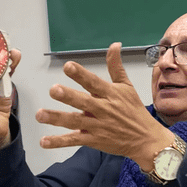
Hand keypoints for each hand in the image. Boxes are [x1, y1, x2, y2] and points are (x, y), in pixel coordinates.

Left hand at [35, 43, 172, 168]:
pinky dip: (59, 142)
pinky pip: (74, 140)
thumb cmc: (134, 111)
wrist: (146, 139)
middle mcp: (102, 109)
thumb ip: (115, 66)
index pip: (93, 82)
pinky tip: (44, 141)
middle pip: (83, 102)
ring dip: (57, 118)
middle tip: (53, 90)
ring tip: (40, 114)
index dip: (81, 74)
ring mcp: (97, 126)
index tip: (68, 66)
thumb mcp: (126, 86)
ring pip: (74, 121)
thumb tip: (114, 44)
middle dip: (68, 96)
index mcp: (110, 94)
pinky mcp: (93, 140)